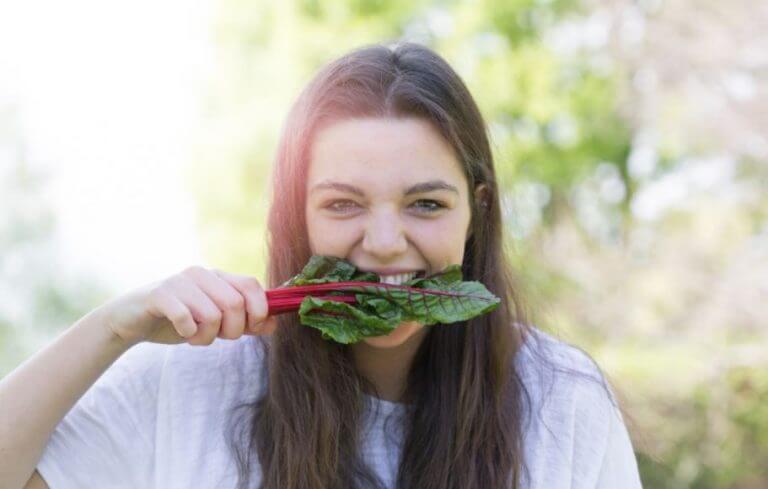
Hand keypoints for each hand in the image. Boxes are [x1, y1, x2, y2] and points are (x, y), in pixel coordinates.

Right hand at [97, 266, 275, 346]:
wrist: (132, 322)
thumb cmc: (179, 321)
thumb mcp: (217, 323)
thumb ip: (245, 322)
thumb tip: (274, 323)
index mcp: (218, 277)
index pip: (252, 286)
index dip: (259, 310)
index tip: (252, 328)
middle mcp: (201, 274)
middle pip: (236, 303)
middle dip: (233, 330)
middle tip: (218, 337)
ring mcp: (180, 282)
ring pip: (212, 314)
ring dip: (207, 336)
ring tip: (196, 337)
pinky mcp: (159, 294)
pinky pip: (185, 317)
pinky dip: (188, 333)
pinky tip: (182, 333)